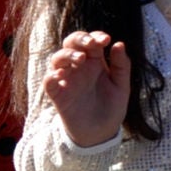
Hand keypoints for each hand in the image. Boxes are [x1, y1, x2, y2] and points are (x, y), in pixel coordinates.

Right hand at [41, 30, 129, 147]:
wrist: (101, 133)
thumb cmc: (111, 107)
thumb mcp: (121, 86)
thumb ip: (121, 66)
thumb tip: (119, 44)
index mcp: (94, 62)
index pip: (91, 41)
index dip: (96, 36)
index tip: (106, 40)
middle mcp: (78, 68)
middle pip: (71, 44)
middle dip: (79, 39)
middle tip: (91, 44)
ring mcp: (67, 80)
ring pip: (57, 59)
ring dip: (66, 55)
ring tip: (80, 58)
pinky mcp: (58, 95)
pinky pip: (49, 82)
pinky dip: (51, 76)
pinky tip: (60, 74)